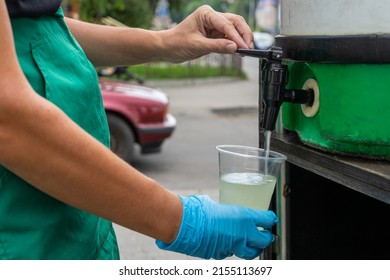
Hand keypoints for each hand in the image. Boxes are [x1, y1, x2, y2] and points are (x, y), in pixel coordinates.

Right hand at [156, 195, 277, 259]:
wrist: (184, 224)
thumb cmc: (198, 210)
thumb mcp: (217, 205)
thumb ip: (226, 211)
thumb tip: (225, 212)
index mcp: (243, 218)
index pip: (266, 220)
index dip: (270, 220)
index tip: (271, 219)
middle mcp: (242, 234)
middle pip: (263, 241)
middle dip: (266, 239)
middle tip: (265, 236)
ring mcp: (232, 247)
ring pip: (247, 252)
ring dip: (250, 247)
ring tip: (248, 243)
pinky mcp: (220, 254)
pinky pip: (230, 253)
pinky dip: (230, 249)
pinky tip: (225, 243)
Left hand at [163, 5, 253, 61]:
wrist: (167, 48)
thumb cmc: (177, 43)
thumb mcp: (197, 46)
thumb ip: (217, 47)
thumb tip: (234, 48)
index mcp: (206, 14)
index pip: (226, 24)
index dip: (237, 37)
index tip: (244, 48)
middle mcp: (211, 16)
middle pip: (235, 22)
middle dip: (244, 35)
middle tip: (249, 48)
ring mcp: (214, 24)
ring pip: (234, 28)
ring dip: (241, 38)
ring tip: (246, 51)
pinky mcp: (214, 33)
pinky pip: (228, 37)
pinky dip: (234, 43)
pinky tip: (238, 51)